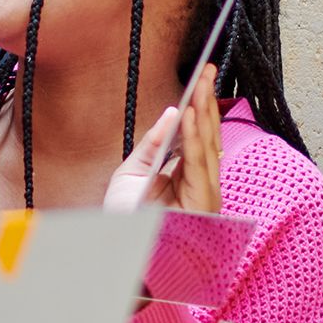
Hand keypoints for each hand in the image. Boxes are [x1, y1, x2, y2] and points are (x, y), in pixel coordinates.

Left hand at [106, 66, 222, 212]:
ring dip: (204, 112)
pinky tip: (190, 114)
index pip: (199, 136)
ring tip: (201, 84)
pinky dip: (195, 137)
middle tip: (207, 70)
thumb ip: (153, 144)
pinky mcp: (200, 203)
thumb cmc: (125, 220)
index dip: (202, 106)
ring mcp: (203, 194)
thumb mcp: (132, 173)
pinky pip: (197, 163)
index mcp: (186, 177)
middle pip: (207, 136)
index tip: (202, 77)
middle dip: (208, 101)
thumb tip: (173, 113)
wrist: (115, 253)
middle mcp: (199, 184)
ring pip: (207, 145)